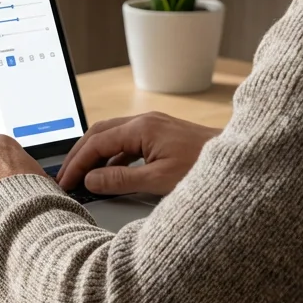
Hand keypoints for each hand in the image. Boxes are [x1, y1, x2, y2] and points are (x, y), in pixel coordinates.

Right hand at [57, 112, 219, 196]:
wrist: (237, 160)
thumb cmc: (204, 169)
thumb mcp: (158, 180)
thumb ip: (121, 180)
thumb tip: (91, 180)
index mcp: (141, 128)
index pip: (97, 142)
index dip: (78, 162)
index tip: (66, 181)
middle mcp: (145, 121)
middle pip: (99, 133)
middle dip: (79, 154)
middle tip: (65, 176)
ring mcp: (153, 126)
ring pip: (112, 136)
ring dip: (95, 155)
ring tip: (82, 176)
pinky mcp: (161, 134)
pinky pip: (127, 142)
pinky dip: (113, 157)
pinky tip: (110, 174)